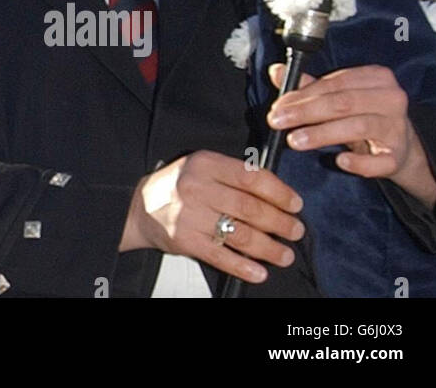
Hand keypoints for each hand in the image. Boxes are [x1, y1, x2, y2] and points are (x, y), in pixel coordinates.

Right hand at [119, 150, 304, 283]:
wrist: (139, 206)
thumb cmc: (179, 186)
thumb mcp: (202, 167)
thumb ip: (233, 175)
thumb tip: (278, 194)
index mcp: (205, 164)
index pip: (251, 176)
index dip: (279, 192)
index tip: (296, 204)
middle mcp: (197, 187)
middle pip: (250, 208)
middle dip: (280, 223)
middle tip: (296, 230)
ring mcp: (190, 215)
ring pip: (240, 234)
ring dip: (269, 248)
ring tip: (285, 254)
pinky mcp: (185, 240)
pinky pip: (220, 256)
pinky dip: (243, 267)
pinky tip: (260, 272)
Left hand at [267, 63, 435, 206]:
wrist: (399, 147)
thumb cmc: (364, 115)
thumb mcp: (339, 97)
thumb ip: (308, 85)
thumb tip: (276, 71)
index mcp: (376, 78)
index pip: (335, 83)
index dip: (303, 94)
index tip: (278, 106)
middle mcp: (391, 99)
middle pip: (343, 103)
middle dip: (305, 112)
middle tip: (277, 122)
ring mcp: (398, 128)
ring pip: (358, 127)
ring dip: (322, 134)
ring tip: (295, 141)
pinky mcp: (399, 156)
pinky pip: (380, 161)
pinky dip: (360, 162)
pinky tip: (340, 160)